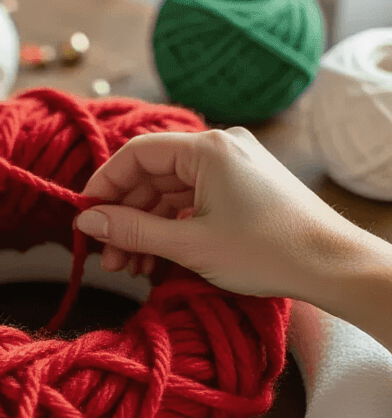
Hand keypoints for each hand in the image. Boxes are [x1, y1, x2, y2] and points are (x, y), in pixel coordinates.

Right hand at [75, 126, 369, 299]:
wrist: (331, 264)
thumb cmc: (267, 251)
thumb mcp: (190, 244)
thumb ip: (133, 230)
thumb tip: (87, 221)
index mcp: (208, 149)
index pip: (136, 154)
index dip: (104, 186)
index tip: (85, 219)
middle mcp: (221, 148)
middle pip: (152, 175)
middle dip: (126, 218)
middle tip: (109, 259)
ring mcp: (234, 167)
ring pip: (172, 193)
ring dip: (148, 228)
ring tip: (132, 269)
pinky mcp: (243, 188)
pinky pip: (194, 201)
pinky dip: (173, 227)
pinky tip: (159, 260)